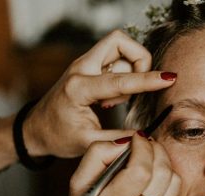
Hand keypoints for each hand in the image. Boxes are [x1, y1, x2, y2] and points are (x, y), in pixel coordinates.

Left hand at [21, 30, 175, 158]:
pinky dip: (123, 74)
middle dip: (139, 58)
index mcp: (78, 88)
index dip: (147, 80)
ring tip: (119, 99)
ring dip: (130, 70)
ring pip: (119, 50)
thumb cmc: (57, 136)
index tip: (169, 78)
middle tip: (139, 85)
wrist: (36, 128)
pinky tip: (113, 96)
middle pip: (119, 41)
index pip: (120, 80)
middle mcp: (81, 69)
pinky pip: (115, 59)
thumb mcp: (87, 144)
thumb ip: (116, 140)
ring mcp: (85, 65)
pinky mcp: (89, 67)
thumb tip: (143, 137)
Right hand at [62, 134, 179, 195]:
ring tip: (149, 160)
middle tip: (146, 144)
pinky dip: (165, 182)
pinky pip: (174, 195)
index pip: (139, 171)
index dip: (143, 148)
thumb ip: (97, 155)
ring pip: (174, 182)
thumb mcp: (77, 183)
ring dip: (164, 163)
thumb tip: (127, 140)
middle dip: (156, 150)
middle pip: (161, 174)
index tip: (137, 139)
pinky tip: (150, 183)